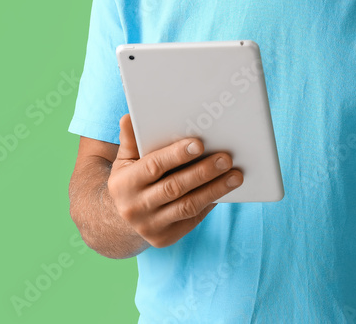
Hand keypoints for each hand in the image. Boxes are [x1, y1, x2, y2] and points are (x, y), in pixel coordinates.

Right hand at [107, 113, 242, 248]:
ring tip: (236, 176)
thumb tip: (129, 116)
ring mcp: (149, 226)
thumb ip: (130, 140)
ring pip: (188, 206)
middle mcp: (134, 207)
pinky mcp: (164, 239)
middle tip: (226, 158)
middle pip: (174, 187)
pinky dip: (210, 203)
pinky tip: (225, 190)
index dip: (176, 155)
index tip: (199, 144)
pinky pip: (192, 219)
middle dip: (203, 172)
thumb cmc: (131, 179)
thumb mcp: (125, 160)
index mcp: (123, 184)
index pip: (153, 166)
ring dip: (215, 190)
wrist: (120, 220)